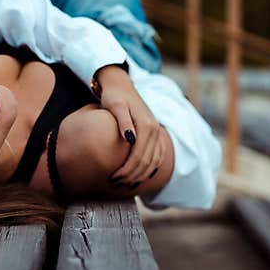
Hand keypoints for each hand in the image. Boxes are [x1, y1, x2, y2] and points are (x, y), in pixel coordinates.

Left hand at [97, 66, 166, 187]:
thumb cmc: (114, 96)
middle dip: (131, 176)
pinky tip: (139, 176)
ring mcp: (156, 132)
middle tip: (115, 183)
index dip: (126, 170)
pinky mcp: (155, 133)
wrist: (121, 86)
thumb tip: (130, 139)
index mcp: (147, 125)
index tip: (112, 177)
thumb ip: (123, 121)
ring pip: (153, 162)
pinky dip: (150, 169)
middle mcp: (155, 130)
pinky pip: (157, 156)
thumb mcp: (115, 105)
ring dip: (140, 175)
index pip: (139, 156)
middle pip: (147, 162)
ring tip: (125, 183)